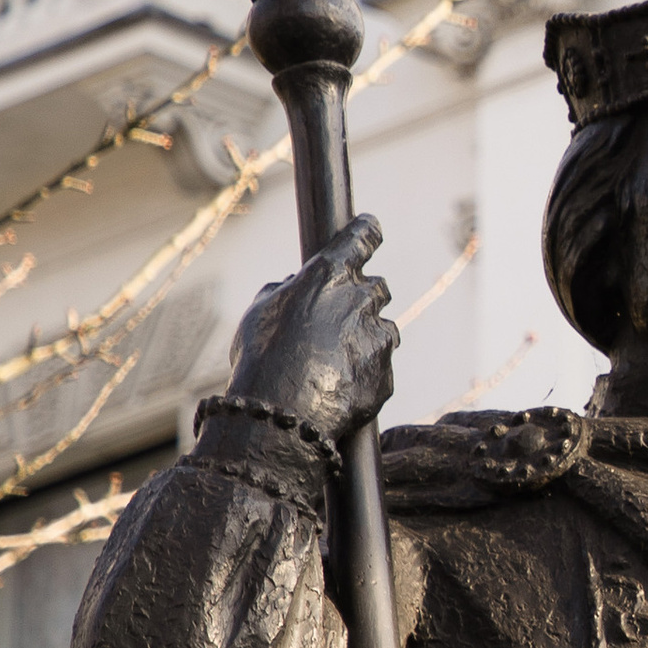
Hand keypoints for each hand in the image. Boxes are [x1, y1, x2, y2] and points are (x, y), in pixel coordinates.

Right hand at [222, 214, 397, 449]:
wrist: (281, 416)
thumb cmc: (261, 359)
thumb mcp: (260, 311)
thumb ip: (287, 290)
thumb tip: (296, 285)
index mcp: (330, 275)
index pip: (363, 236)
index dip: (367, 233)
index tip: (372, 231)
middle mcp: (361, 298)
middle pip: (376, 287)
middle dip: (360, 299)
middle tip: (335, 321)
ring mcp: (378, 335)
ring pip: (382, 327)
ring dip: (365, 337)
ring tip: (331, 362)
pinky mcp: (386, 372)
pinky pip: (379, 366)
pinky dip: (364, 372)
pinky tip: (337, 386)